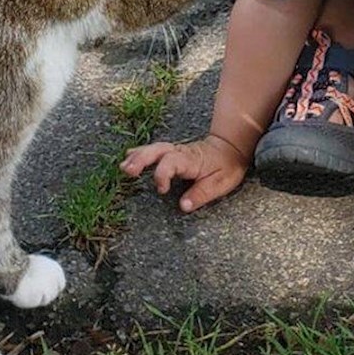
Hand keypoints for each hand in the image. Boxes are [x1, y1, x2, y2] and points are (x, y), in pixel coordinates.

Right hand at [120, 134, 250, 211]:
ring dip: (138, 156)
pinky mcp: (172, 152)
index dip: (163, 174)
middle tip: (127, 170)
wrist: (230, 148)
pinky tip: (129, 156)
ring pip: (154, 148)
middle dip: (141, 159)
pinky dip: (141, 152)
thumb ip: (201, 194)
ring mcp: (176, 150)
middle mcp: (181, 152)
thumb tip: (183, 206)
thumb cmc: (226, 166)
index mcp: (191, 159)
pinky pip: (154, 149)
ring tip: (123, 167)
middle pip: (158, 151)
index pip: (171, 162)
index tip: (161, 190)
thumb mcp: (221, 183)